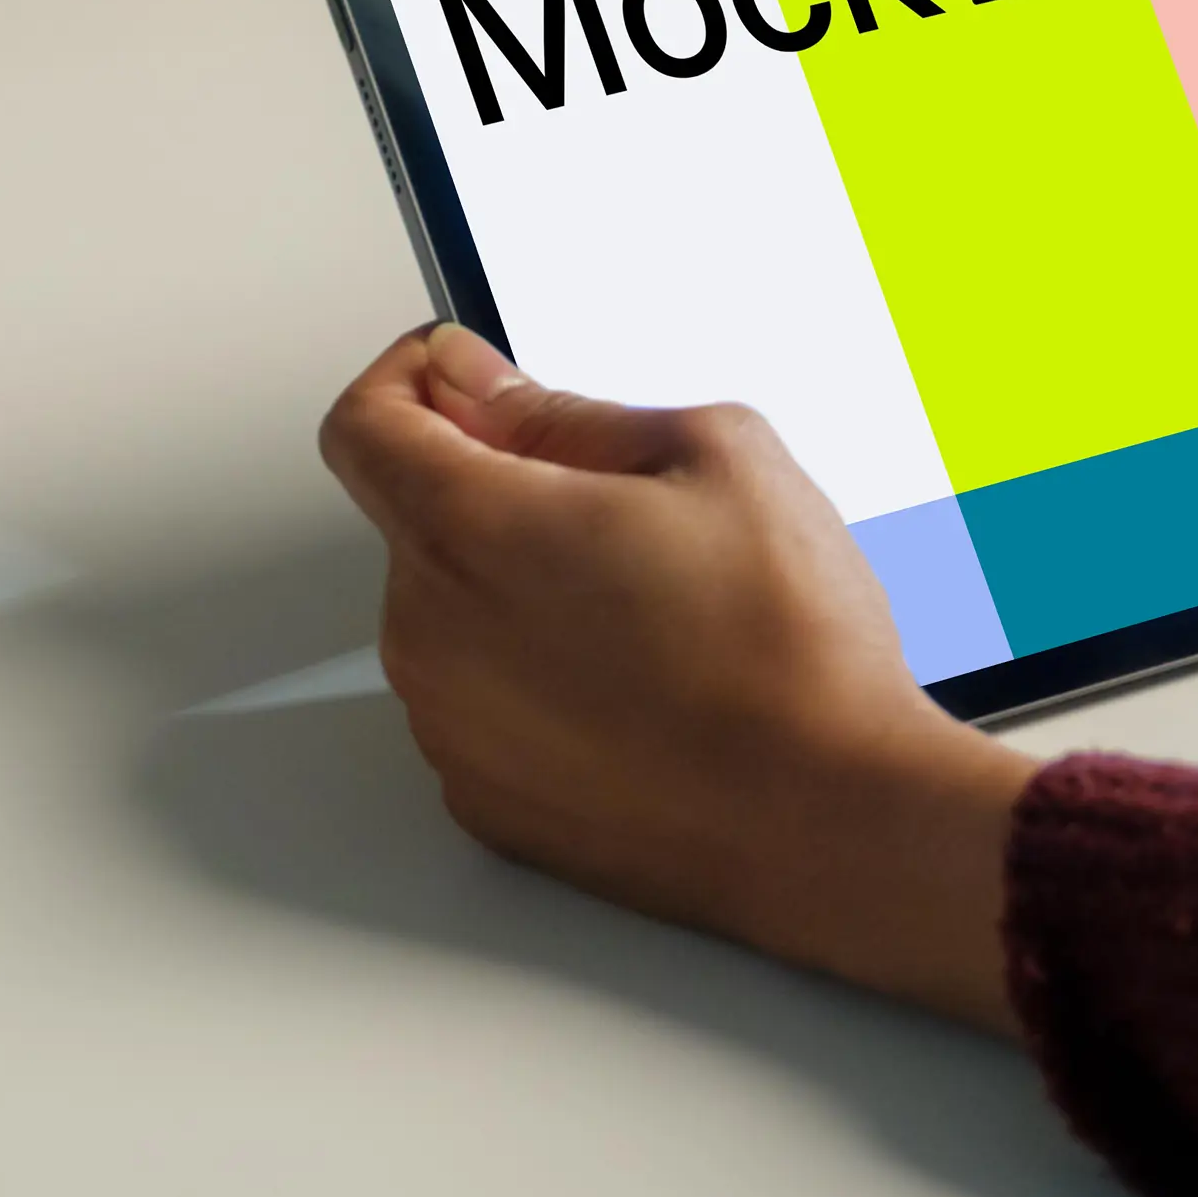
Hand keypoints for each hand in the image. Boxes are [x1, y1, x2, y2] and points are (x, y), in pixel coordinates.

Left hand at [317, 324, 1035, 1033]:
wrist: (833, 818)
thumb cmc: (787, 648)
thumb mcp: (713, 453)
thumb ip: (565, 411)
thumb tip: (485, 391)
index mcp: (470, 529)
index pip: (364, 421)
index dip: (415, 378)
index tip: (469, 378)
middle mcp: (430, 634)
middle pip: (415, 517)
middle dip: (497, 489)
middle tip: (623, 509)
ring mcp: (450, 729)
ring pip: (452, 612)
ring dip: (518, 587)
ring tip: (650, 609)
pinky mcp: (484, 799)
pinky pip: (480, 701)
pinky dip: (533, 676)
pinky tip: (637, 682)